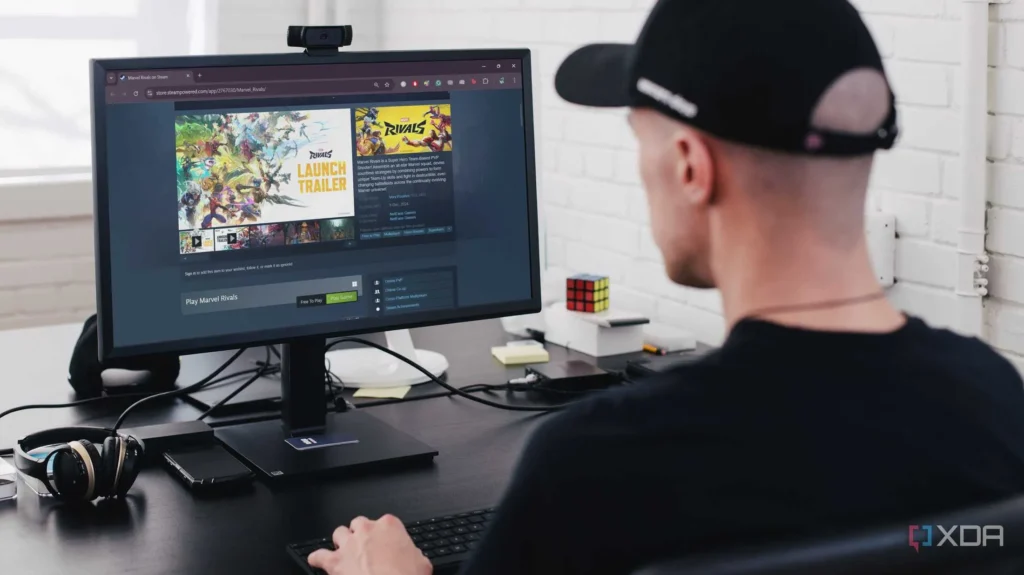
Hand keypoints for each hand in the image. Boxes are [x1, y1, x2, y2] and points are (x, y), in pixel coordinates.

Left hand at [308, 515, 431, 574]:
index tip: (385, 544)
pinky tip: (317, 560)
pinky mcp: (335, 562)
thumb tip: (414, 558)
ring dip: (341, 542)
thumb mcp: (422, 563)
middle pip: (358, 524)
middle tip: (365, 547)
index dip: (383, 535)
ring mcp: (349, 545)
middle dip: (360, 534)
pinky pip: (319, 556)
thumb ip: (414, 555)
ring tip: (344, 551)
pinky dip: (317, 558)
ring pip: (339, 533)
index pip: (384, 522)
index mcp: (389, 526)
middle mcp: (367, 530)